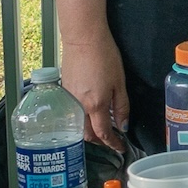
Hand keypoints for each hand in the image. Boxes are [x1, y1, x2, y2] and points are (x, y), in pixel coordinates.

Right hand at [61, 29, 128, 151]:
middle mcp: (79, 106)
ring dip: (90, 132)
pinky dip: (82, 120)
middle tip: (112, 140)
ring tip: (103, 130)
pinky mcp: (64, 92)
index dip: (113, 143)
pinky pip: (72, 113)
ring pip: (78, 125)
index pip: (103, 133)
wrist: (83, 39)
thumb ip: (121, 106)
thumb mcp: (119, 82)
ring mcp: (69, 100)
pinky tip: (90, 115)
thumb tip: (123, 125)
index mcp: (95, 105)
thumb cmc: (104, 56)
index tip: (121, 147)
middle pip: (87, 134)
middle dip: (100, 141)